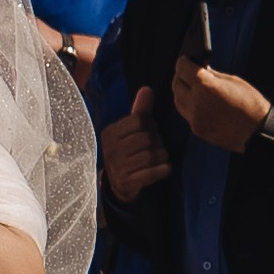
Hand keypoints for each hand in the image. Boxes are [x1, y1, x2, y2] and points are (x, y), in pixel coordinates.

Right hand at [100, 86, 171, 203]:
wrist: (119, 185)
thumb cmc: (129, 152)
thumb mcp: (131, 131)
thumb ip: (139, 111)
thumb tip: (147, 89)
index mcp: (110, 133)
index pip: (140, 120)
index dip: (151, 125)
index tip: (150, 132)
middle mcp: (111, 149)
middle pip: (148, 138)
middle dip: (158, 142)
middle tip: (156, 147)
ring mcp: (118, 167)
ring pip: (152, 156)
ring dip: (162, 156)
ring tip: (160, 157)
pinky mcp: (127, 183)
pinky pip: (153, 173)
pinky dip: (163, 170)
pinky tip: (164, 169)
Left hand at [173, 54, 271, 152]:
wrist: (258, 131)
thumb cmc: (251, 105)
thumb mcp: (233, 81)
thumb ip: (212, 75)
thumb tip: (200, 70)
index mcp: (206, 86)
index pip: (182, 69)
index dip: (182, 62)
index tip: (184, 60)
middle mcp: (196, 102)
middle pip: (176, 85)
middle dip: (180, 76)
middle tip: (186, 73)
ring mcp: (195, 118)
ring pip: (178, 101)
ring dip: (181, 92)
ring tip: (190, 87)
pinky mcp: (197, 130)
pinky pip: (186, 114)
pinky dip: (188, 106)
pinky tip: (197, 102)